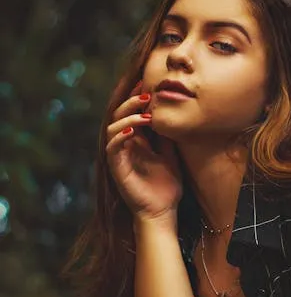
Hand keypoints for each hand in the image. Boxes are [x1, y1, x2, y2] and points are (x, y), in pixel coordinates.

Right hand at [105, 78, 183, 222]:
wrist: (162, 211)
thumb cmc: (166, 187)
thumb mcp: (170, 155)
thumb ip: (166, 137)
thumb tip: (170, 115)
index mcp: (136, 141)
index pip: (131, 113)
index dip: (136, 98)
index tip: (148, 85)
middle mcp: (125, 145)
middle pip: (119, 115)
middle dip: (131, 101)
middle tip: (147, 94)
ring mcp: (119, 156)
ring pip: (112, 128)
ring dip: (127, 118)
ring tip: (145, 114)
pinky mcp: (116, 168)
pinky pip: (112, 148)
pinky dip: (120, 136)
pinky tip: (133, 131)